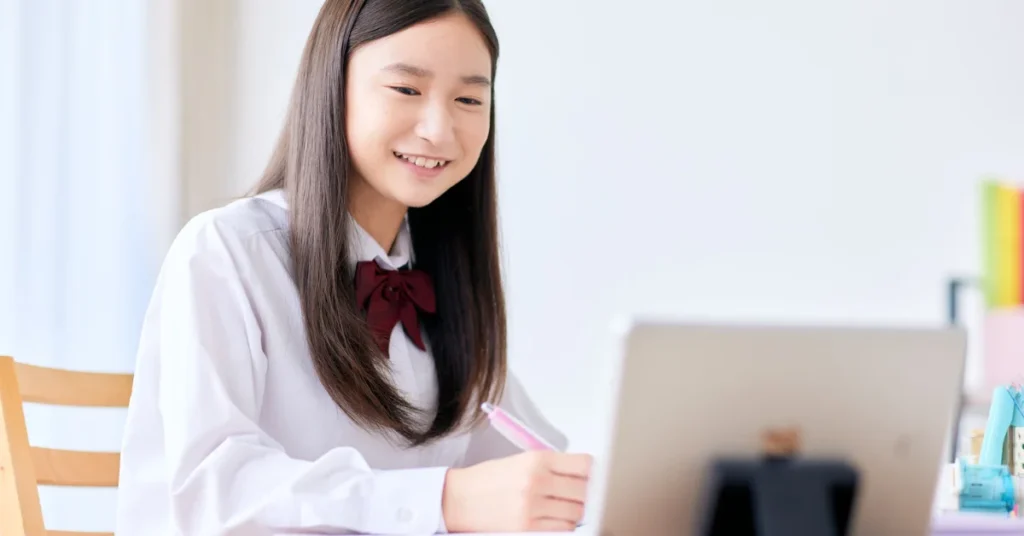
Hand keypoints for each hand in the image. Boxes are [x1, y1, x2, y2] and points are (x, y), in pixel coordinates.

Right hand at [441, 450, 591, 531]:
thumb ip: (551, 466)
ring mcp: (533, 506)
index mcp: (537, 459)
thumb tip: (582, 474)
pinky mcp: (528, 527)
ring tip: (563, 506)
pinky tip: (554, 518)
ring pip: (576, 511)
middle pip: (583, 490)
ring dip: (575, 510)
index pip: (583, 465)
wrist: (459, 499)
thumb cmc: (488, 480)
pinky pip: (562, 527)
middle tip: (578, 492)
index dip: (590, 471)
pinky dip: (563, 524)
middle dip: (584, 492)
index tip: (589, 475)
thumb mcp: (520, 461)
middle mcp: (537, 481)